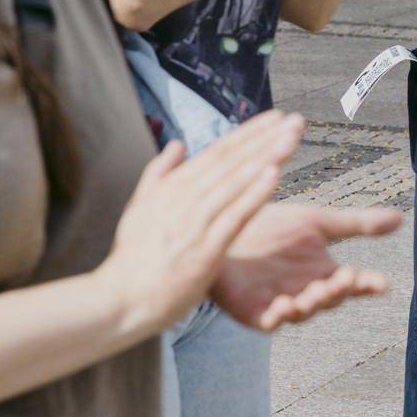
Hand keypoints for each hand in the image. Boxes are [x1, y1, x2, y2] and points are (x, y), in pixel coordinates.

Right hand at [94, 111, 304, 341]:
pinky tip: (275, 175)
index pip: (218, 152)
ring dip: (267, 157)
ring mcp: (195, 223)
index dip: (249, 133)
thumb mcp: (140, 207)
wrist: (120, 299)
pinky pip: (234, 217)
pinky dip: (254, 195)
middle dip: (266, 138)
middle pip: (232, 161)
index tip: (276, 116)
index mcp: (172, 187)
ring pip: (236, 182)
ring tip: (292, 138)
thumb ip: (158, 173)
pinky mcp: (205, 250)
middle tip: (296, 120)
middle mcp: (184, 198)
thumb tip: (178, 143)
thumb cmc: (133, 256)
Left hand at [212, 203, 397, 330]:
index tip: (383, 283)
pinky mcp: (254, 314)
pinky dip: (280, 316)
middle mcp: (308, 293)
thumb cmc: (271, 228)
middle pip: (330, 299)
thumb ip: (357, 224)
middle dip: (339, 291)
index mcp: (325, 274)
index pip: (354, 283)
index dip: (368, 285)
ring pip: (304, 312)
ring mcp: (282, 305)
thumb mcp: (318, 222)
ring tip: (319, 290)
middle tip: (348, 278)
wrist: (224, 232)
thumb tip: (401, 218)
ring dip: (314, 303)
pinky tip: (287, 304)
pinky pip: (270, 321)